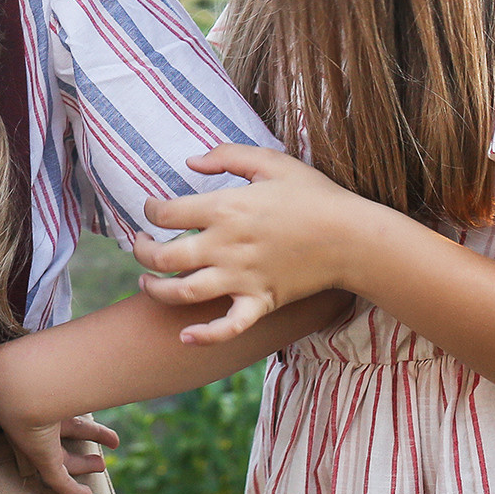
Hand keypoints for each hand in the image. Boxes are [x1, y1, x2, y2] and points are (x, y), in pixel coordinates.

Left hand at [0, 337, 119, 493]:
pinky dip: (72, 491)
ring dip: (83, 464)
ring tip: (101, 465)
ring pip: (64, 460)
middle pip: (71, 433)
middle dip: (92, 436)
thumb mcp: (69, 367)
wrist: (19, 386)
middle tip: (113, 441)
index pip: (72, 408)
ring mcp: (41, 442)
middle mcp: (44, 421)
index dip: (90, 413)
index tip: (107, 413)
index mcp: (49, 399)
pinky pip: (58, 482)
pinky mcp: (42, 460)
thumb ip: (83, 354)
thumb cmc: (42, 371)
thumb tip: (106, 339)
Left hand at [133, 141, 372, 345]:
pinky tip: (185, 336)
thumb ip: (227, 157)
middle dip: (142, 252)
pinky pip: (227, 326)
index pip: (168, 213)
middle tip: (141, 247)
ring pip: (184, 293)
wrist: (353, 237)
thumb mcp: (271, 162)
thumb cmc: (313, 195)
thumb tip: (190, 162)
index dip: (150, 211)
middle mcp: (226, 246)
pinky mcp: (260, 302)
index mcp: (225, 209)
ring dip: (157, 291)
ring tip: (147, 283)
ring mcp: (242, 278)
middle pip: (165, 257)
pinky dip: (204, 335)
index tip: (151, 210)